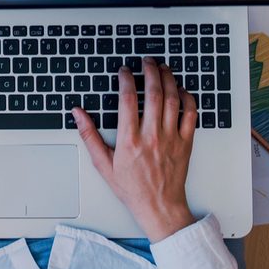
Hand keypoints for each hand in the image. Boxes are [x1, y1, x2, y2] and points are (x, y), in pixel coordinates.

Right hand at [73, 58, 197, 241]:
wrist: (159, 207)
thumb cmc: (132, 188)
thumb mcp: (103, 164)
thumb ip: (90, 136)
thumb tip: (78, 114)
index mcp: (130, 141)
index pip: (128, 100)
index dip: (126, 80)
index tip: (124, 71)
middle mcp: (152, 136)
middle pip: (154, 94)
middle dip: (150, 71)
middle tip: (146, 61)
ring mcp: (171, 139)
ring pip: (173, 100)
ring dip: (169, 79)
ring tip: (163, 68)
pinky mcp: (186, 143)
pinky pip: (190, 114)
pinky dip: (187, 98)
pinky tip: (181, 89)